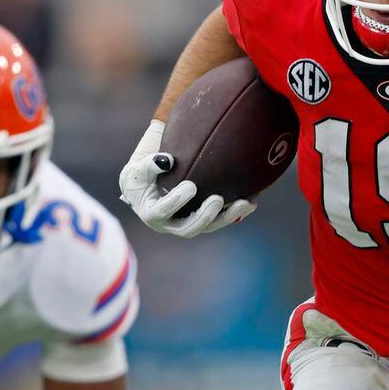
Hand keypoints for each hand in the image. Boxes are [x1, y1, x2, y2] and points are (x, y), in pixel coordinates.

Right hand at [118, 120, 255, 236]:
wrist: (149, 179)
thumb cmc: (141, 174)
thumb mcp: (136, 168)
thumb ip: (149, 165)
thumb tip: (167, 161)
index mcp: (151, 214)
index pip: (162, 211)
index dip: (176, 201)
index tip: (190, 186)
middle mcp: (170, 224)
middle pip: (189, 228)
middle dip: (205, 216)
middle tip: (217, 199)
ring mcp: (188, 223)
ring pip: (209, 227)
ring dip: (227, 217)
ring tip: (244, 203)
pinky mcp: (203, 219)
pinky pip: (220, 219)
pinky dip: (236, 212)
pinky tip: (251, 203)